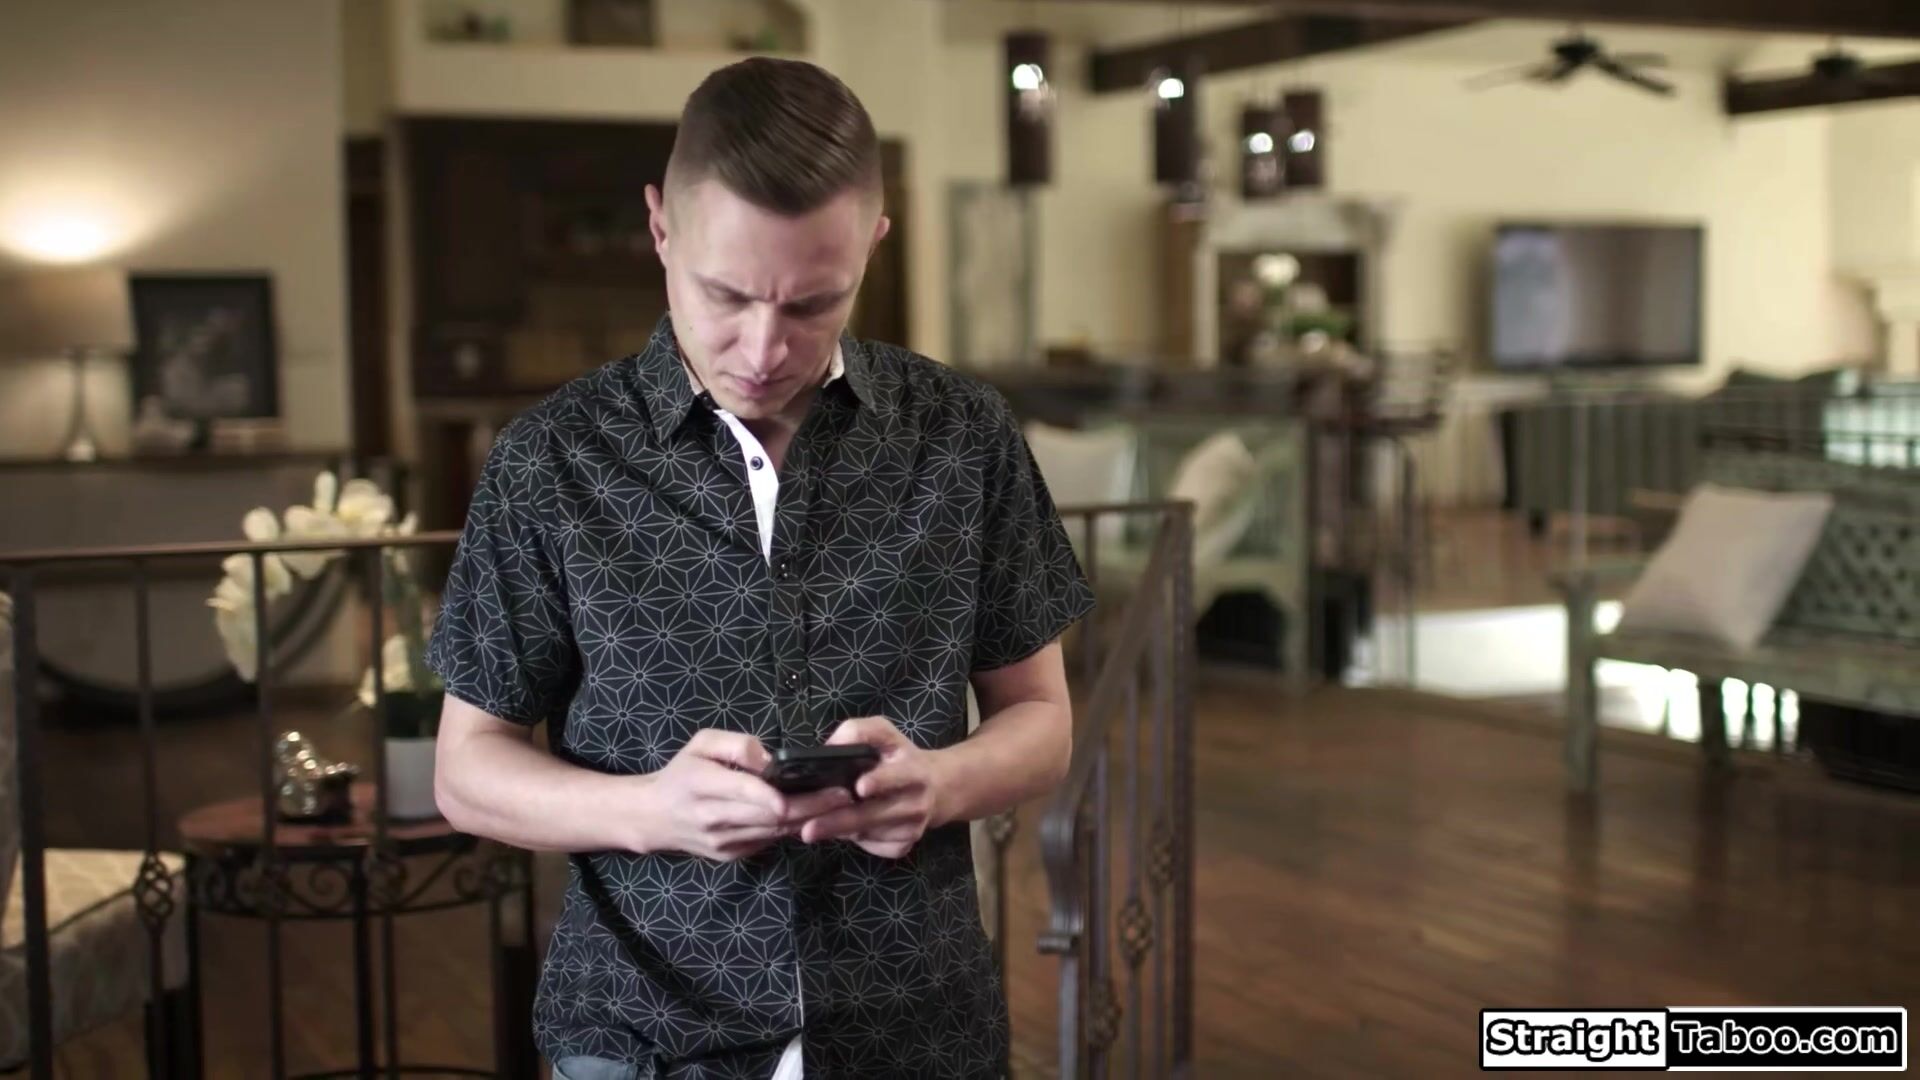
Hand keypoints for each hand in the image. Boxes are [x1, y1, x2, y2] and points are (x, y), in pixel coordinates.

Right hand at [638, 730, 852, 860]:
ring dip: (808, 820)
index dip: (778, 795)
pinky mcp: (732, 854)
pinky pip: (768, 840)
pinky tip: (814, 816)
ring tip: (838, 804)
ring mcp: (724, 841)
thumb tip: (769, 760)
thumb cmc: (681, 773)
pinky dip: (791, 829)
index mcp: (702, 784)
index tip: (813, 788)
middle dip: (811, 806)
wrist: (653, 816)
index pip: (746, 792)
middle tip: (844, 795)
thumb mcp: (701, 743)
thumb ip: (736, 745)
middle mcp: (713, 817)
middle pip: (770, 816)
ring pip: (774, 831)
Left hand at [799, 717, 943, 858]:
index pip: (897, 776)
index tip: (859, 787)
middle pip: (874, 814)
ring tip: (812, 828)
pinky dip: (855, 841)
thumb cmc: (900, 757)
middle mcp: (917, 800)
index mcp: (913, 769)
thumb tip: (828, 748)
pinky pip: (874, 846)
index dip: (880, 781)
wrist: (938, 787)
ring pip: (869, 834)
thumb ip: (858, 731)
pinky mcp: (906, 845)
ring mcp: (913, 827)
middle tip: (808, 829)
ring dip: (839, 832)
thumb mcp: (884, 733)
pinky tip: (843, 831)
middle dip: (839, 822)